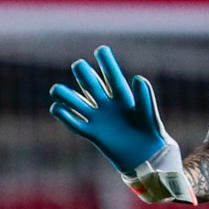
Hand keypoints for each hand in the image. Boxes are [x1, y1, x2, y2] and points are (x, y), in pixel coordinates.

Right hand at [48, 45, 192, 203]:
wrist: (147, 159)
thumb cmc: (152, 136)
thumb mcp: (150, 117)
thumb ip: (145, 99)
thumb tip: (138, 78)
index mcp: (124, 98)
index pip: (113, 77)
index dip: (107, 63)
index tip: (101, 50)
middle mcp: (109, 106)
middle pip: (92, 86)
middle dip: (84, 75)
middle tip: (78, 65)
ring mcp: (100, 119)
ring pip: (79, 103)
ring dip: (68, 96)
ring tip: (55, 90)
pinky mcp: (94, 134)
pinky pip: (76, 124)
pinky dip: (66, 117)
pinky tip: (56, 108)